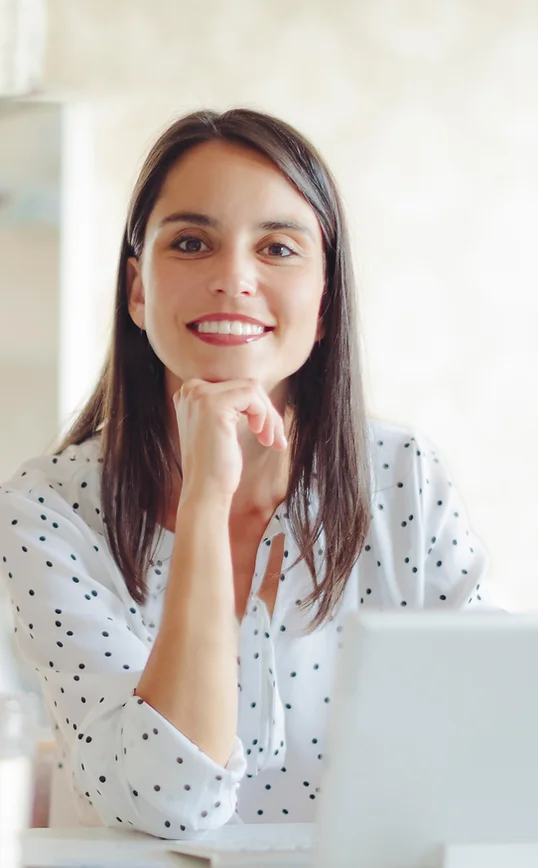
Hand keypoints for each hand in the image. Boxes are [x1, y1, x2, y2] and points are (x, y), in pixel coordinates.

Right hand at [173, 378, 287, 502]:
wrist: (205, 491)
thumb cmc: (216, 466)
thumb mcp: (222, 428)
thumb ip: (232, 407)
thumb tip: (262, 394)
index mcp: (189, 394)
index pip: (234, 386)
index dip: (256, 408)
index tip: (266, 433)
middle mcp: (190, 390)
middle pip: (244, 385)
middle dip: (266, 411)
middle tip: (274, 439)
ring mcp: (199, 395)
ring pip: (251, 389)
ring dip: (268, 415)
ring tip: (269, 440)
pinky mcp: (213, 404)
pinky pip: (252, 395)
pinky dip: (264, 415)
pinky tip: (260, 436)